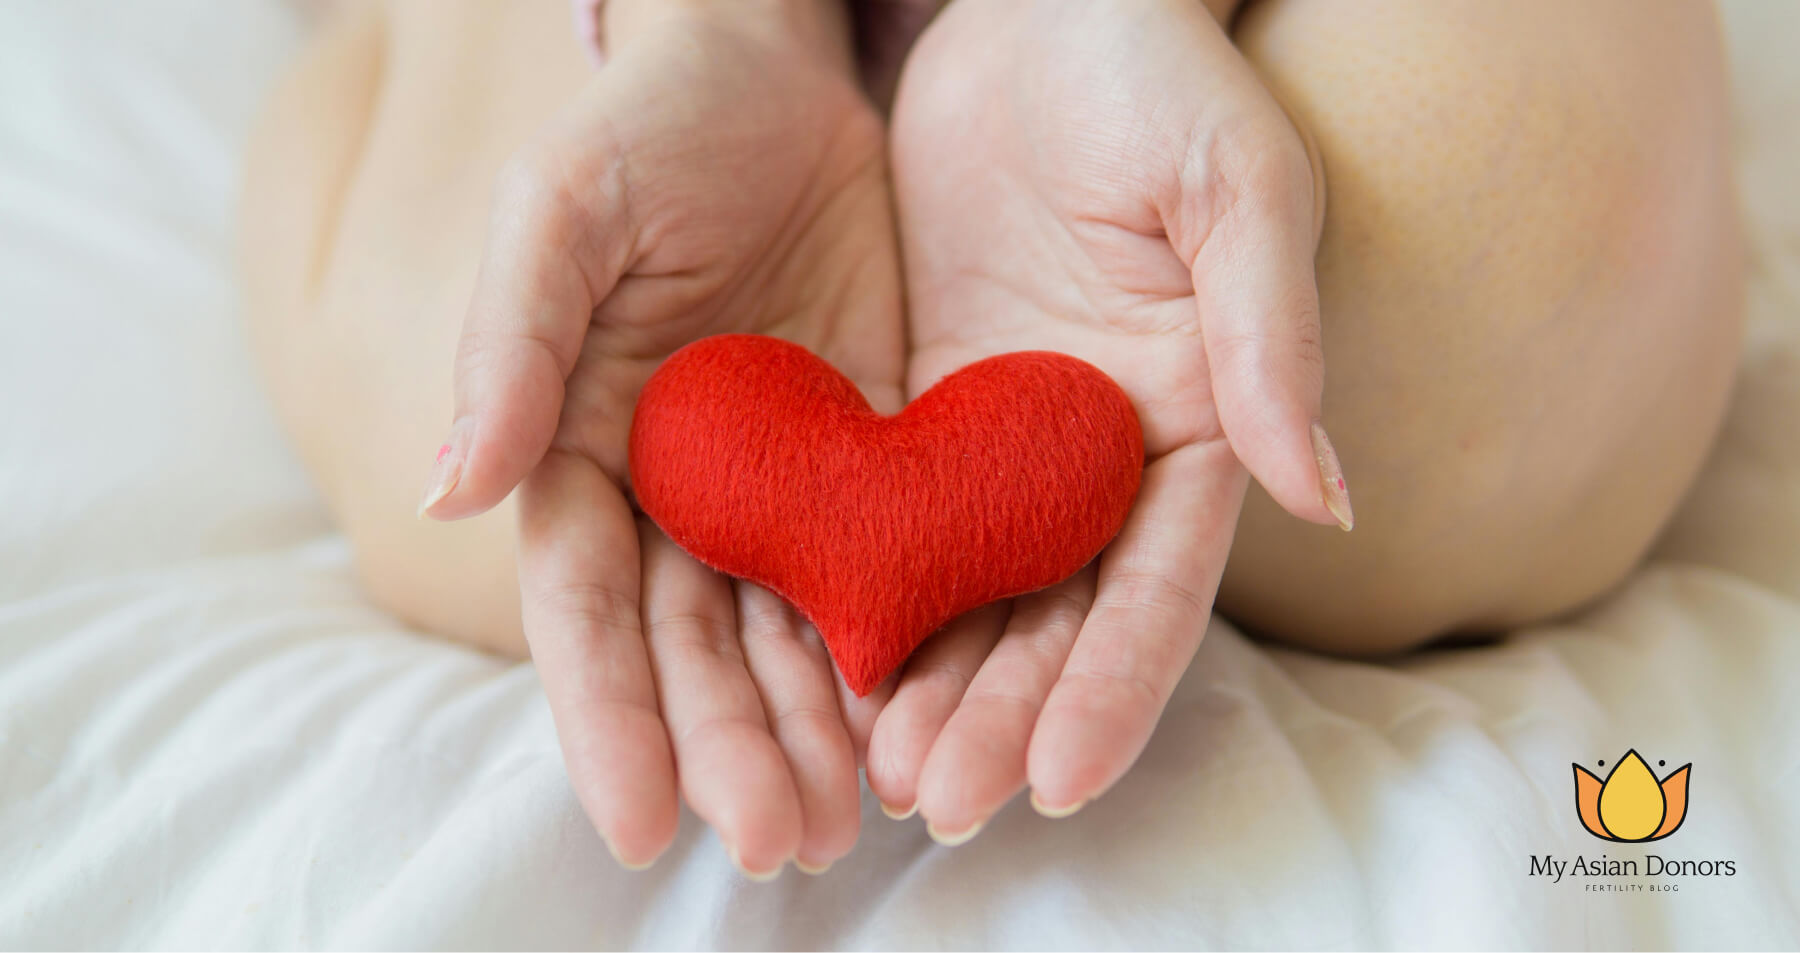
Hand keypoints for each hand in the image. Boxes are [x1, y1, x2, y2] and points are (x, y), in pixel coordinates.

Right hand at [421, 0, 902, 873]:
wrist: (781, 73)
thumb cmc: (651, 129)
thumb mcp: (563, 213)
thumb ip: (513, 343)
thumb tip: (450, 487)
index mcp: (581, 449)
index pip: (585, 608)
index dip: (607, 717)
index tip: (644, 824)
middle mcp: (675, 491)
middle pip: (693, 648)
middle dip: (729, 747)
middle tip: (779, 841)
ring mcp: (775, 485)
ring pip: (787, 634)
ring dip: (813, 730)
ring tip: (850, 822)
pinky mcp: (871, 460)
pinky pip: (882, 569)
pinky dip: (895, 648)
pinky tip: (922, 719)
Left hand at [867, 0, 1351, 836]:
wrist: (1037, 9)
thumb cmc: (1158, 78)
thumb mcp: (1236, 186)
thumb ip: (1272, 337)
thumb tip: (1327, 498)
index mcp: (1192, 423)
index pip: (1158, 585)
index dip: (1114, 685)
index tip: (1062, 778)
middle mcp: (1100, 456)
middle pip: (1054, 617)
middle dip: (1002, 716)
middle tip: (936, 804)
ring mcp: (1006, 442)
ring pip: (969, 594)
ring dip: (928, 688)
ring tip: (875, 778)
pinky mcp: (922, 411)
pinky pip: (890, 522)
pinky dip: (863, 600)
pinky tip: (820, 671)